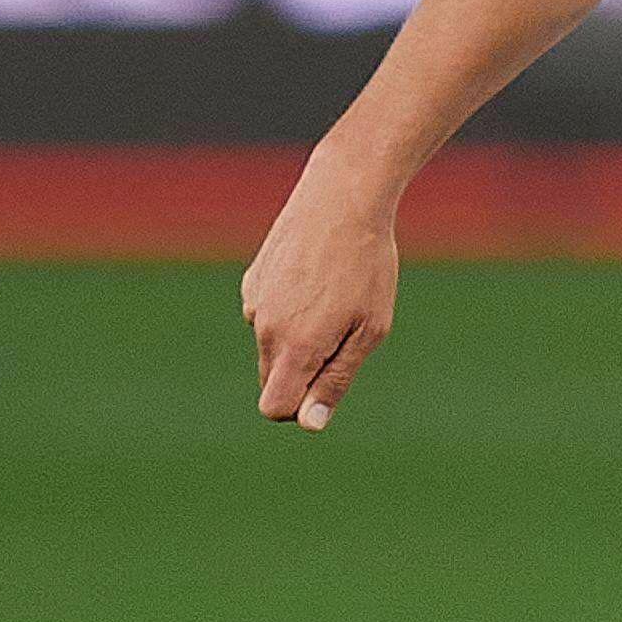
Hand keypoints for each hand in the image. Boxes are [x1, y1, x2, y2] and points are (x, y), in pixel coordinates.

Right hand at [241, 164, 398, 431]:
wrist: (341, 197)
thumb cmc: (367, 266)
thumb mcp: (369, 329)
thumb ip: (335, 379)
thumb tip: (309, 424)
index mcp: (296, 345)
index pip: (273, 407)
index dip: (298, 409)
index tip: (324, 388)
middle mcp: (265, 327)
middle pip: (272, 381)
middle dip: (301, 376)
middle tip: (343, 337)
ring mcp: (254, 302)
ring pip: (271, 346)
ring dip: (298, 340)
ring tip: (335, 298)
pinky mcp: (253, 281)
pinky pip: (268, 315)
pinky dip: (289, 311)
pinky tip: (316, 277)